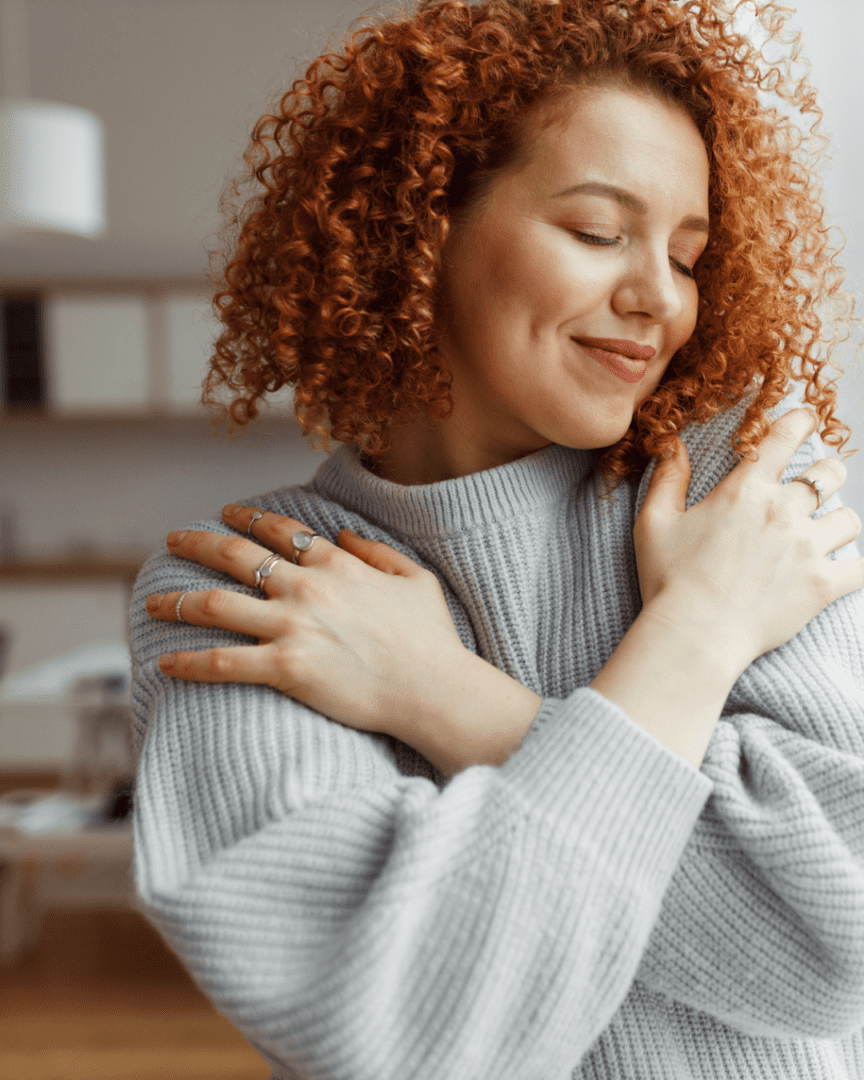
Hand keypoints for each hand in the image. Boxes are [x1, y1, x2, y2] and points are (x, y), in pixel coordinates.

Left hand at [145, 505, 473, 741]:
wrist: (434, 689)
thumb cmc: (432, 639)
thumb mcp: (417, 579)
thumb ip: (377, 551)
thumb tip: (341, 534)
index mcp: (337, 564)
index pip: (280, 531)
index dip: (248, 517)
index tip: (226, 512)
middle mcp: (307, 588)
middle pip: (235, 556)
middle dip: (197, 543)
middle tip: (172, 539)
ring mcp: (292, 627)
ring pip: (216, 605)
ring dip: (177, 602)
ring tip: (152, 603)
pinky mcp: (285, 669)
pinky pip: (222, 663)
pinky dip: (188, 663)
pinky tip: (165, 664)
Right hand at [634, 408, 863, 671]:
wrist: (694, 633)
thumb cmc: (670, 580)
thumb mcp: (655, 523)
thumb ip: (667, 479)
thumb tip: (673, 444)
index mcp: (744, 490)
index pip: (785, 437)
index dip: (802, 420)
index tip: (809, 418)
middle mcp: (782, 510)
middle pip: (830, 474)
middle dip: (829, 474)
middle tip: (819, 486)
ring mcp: (807, 548)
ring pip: (849, 520)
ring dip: (839, 524)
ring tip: (827, 535)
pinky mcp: (822, 585)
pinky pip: (862, 568)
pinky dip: (859, 568)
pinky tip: (852, 569)